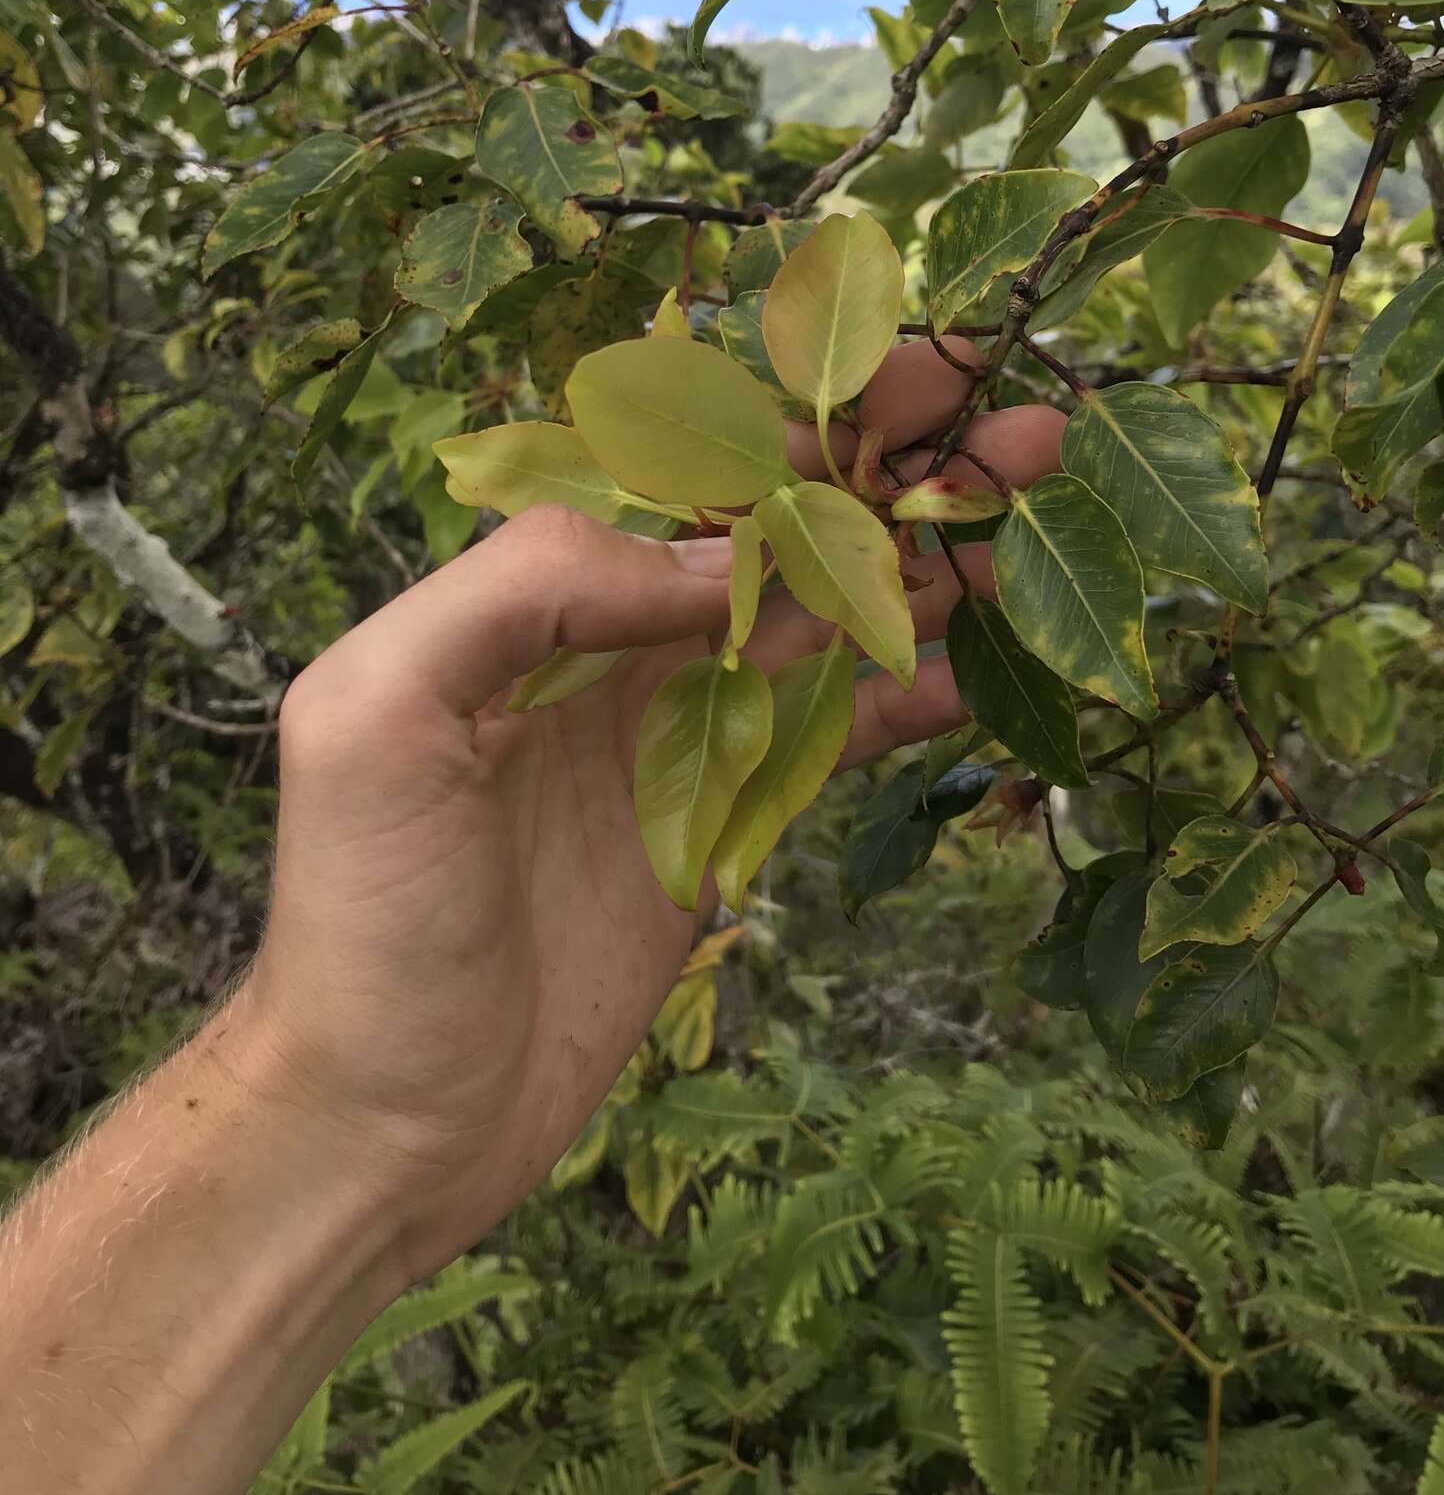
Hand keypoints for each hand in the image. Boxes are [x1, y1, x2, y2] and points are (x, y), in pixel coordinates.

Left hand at [241, 339, 1063, 1279]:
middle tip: (1015, 420)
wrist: (392, 1117)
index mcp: (535, 595)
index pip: (688, 472)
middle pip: (780, 527)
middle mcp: (618, 646)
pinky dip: (913, 692)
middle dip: (892, 463)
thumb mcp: (379, 713)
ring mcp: (684, 735)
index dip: (801, 420)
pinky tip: (985, 658)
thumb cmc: (360, 916)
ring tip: (1031, 503)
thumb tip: (715, 559)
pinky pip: (838, 735)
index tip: (911, 377)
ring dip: (928, 557)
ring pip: (828, 617)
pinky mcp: (729, 826)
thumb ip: (524, 592)